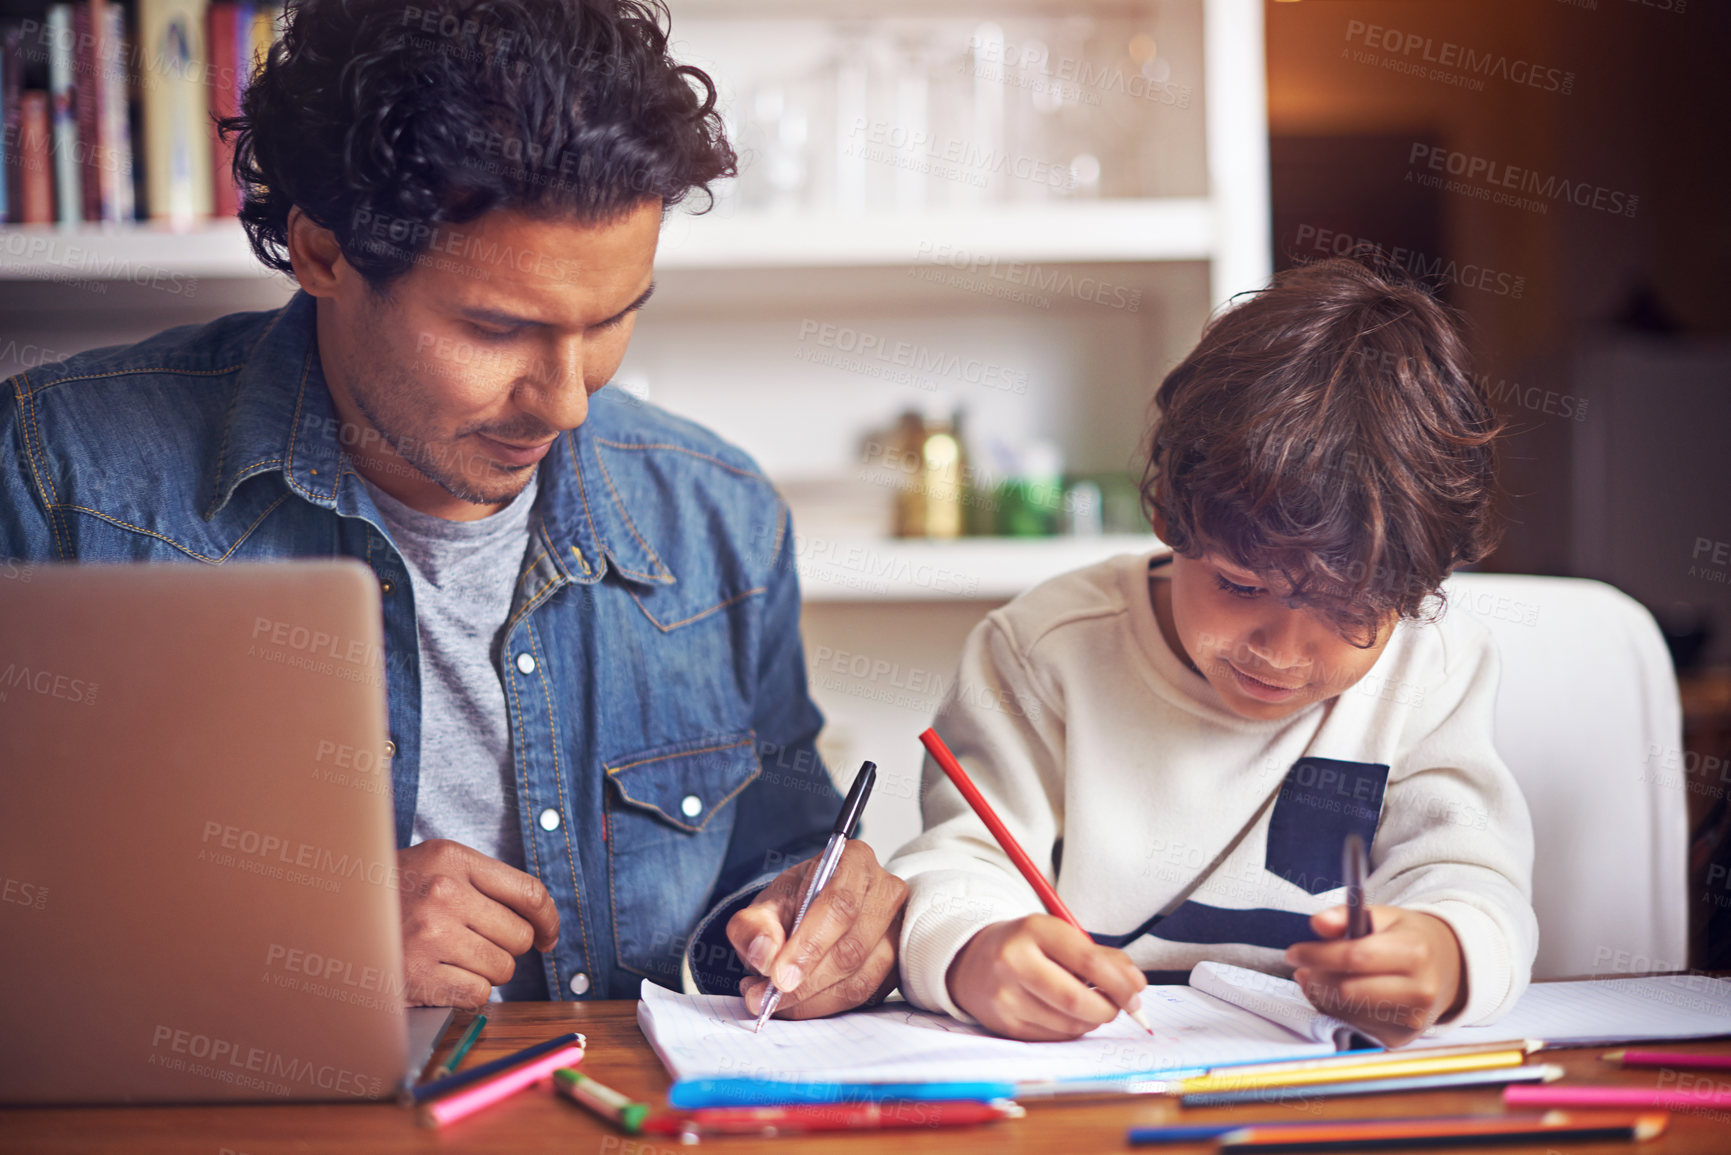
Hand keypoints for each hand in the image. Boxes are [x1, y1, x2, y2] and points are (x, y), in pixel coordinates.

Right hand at [396, 839, 559, 1007]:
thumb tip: (540, 922)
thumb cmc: (392, 895)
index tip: (548, 936)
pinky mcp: (418, 975)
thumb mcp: (433, 865)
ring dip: (486, 971)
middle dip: (507, 947)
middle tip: (478, 945)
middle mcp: (443, 893)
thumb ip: (483, 883)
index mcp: (452, 859)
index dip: (548, 919)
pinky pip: (478, 995)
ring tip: (453, 959)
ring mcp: (430, 935)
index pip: (529, 891)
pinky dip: (467, 994)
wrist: (330, 919)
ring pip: (502, 969)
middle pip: (519, 936)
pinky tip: (443, 979)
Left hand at [728, 840, 907, 1019]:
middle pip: (851, 947)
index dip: (809, 945)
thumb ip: (755, 926)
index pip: (839, 905)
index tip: (778, 976)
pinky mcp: (895, 964)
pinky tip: (798, 1004)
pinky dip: (825, 1006)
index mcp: (855, 862)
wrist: (814, 908)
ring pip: (860, 978)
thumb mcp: (765, 904)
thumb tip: (765, 955)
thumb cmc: (796, 900)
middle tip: (766, 997)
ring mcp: (896, 931)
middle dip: (805, 981)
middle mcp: (885, 893)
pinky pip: (863, 996)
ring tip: (774, 1002)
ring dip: (812, 999)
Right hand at [946, 914, 1145, 1040]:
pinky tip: (1067, 1016)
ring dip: (1091, 1021)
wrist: (972, 961)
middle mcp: (1013, 961)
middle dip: (1109, 1010)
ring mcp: (1005, 995)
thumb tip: (1137, 985)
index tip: (1137, 994)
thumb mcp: (1060, 937)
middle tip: (1119, 1008)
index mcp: (1034, 929)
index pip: (1088, 961)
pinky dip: (1071, 1030)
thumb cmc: (1029, 947)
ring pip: (1068, 1024)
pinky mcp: (1004, 1023)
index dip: (1120, 984)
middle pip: (1077, 1000)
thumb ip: (1102, 957)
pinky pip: (1053, 1037)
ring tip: (1091, 1008)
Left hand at [1285, 905, 1465, 1046]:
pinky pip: (1352, 1026)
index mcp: (1415, 952)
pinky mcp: (1400, 1039)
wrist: (1446, 970)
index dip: (1317, 955)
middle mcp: (1419, 991)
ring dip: (1322, 995)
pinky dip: (1336, 1010)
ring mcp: (1411, 1020)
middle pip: (1347, 991)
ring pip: (1346, 1012)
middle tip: (1303, 966)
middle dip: (1316, 978)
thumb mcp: (1383, 916)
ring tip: (1320, 976)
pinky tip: (1339, 994)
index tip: (1294, 952)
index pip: (1355, 957)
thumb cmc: (1408, 939)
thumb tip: (1318, 923)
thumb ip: (1347, 915)